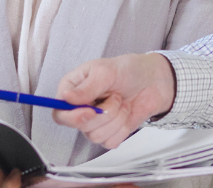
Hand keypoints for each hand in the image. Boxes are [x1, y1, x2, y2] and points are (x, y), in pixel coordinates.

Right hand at [51, 53, 175, 147]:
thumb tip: (66, 98)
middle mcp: (80, 108)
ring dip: (115, 118)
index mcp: (72, 90)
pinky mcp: (109, 133)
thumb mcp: (106, 71)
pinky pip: (110, 142)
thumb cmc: (127, 70)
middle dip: (104, 113)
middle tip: (114, 96)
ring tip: (121, 102)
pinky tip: (126, 112)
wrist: (152, 80)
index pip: (59, 113)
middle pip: (80, 126)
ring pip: (96, 136)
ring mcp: (94, 123)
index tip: (90, 111)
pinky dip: (122, 128)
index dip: (72, 117)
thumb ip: (86, 87)